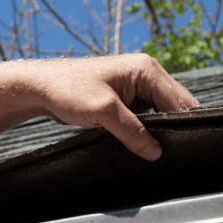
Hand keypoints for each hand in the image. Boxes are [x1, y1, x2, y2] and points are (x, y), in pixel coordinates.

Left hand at [39, 54, 198, 160]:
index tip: (182, 146)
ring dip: (161, 129)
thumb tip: (156, 152)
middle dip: (174, 127)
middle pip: (176, 106)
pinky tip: (144, 142)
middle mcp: (147, 74)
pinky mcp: (129, 99)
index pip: (180, 101)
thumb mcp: (104, 112)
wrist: (39, 88)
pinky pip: (149, 116)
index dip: (183, 124)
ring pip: (163, 113)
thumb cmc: (67, 89)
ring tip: (156, 147)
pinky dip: (148, 130)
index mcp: (147, 69)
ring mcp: (139, 87)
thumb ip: (133, 132)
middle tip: (170, 150)